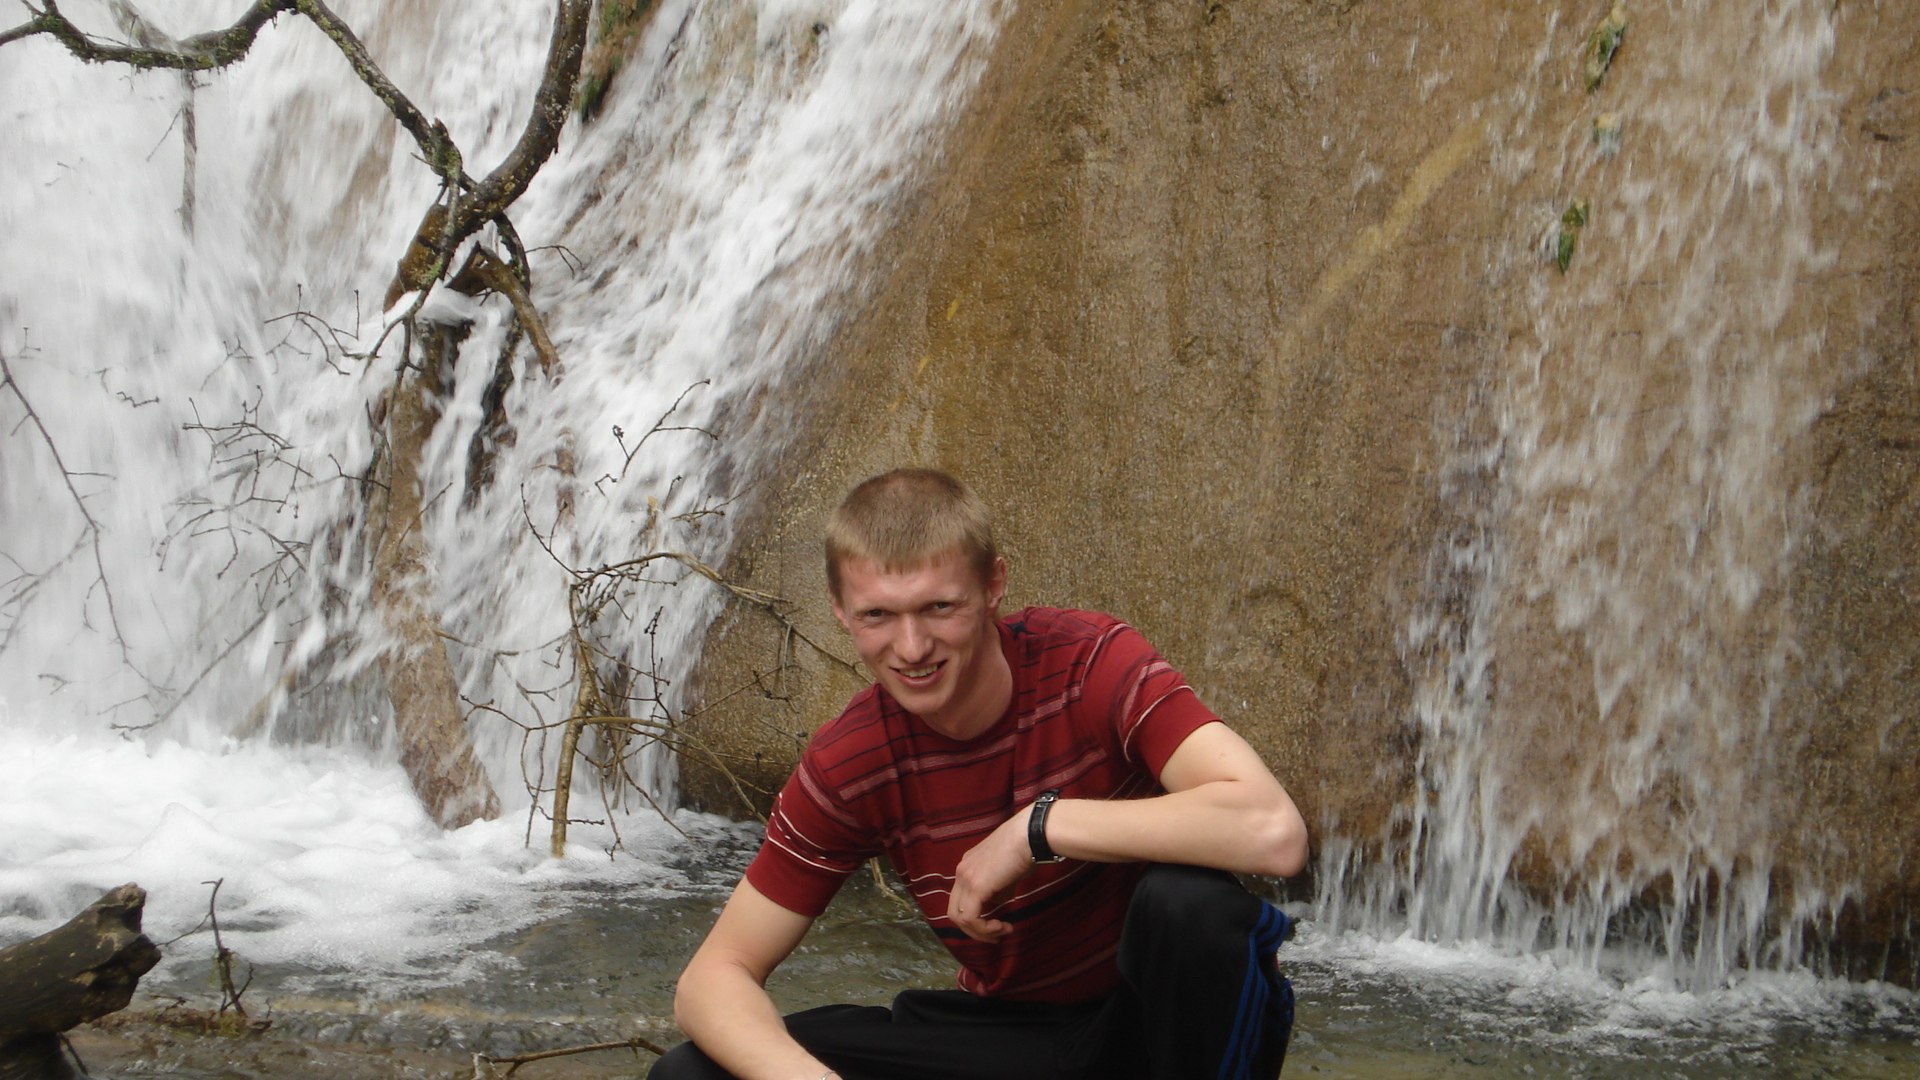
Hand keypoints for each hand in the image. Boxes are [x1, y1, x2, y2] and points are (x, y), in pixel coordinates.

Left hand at [947, 805, 1034, 941]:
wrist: (1029, 836)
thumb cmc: (1025, 850)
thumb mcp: (1007, 875)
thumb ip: (997, 890)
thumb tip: (996, 904)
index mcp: (967, 867)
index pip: (960, 900)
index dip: (975, 918)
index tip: (996, 925)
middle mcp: (961, 872)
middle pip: (954, 912)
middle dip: (974, 930)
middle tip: (994, 937)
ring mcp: (965, 878)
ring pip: (960, 918)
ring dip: (981, 932)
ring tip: (1002, 932)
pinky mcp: (975, 886)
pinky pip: (971, 918)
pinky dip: (985, 929)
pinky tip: (1002, 927)